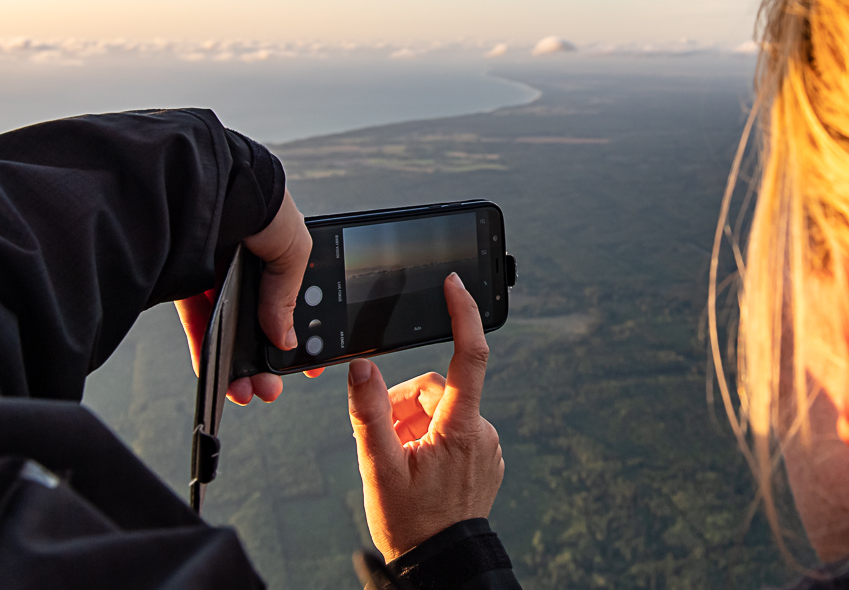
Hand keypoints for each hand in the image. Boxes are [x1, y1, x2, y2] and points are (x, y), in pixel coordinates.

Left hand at [175, 187, 323, 403]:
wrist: (216, 184)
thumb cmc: (263, 203)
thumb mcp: (297, 252)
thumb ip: (289, 298)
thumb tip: (284, 339)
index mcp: (278, 251)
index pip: (294, 301)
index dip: (302, 334)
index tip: (309, 364)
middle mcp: (246, 263)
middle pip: (259, 322)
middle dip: (267, 360)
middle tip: (272, 386)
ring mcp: (215, 274)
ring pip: (229, 329)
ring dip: (238, 364)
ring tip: (248, 390)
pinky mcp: (184, 281)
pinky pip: (198, 323)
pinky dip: (207, 351)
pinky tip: (218, 374)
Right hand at [349, 273, 503, 559]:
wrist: (441, 565)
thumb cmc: (412, 524)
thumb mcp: (378, 468)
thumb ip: (369, 414)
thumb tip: (362, 370)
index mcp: (461, 428)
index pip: (470, 356)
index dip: (463, 314)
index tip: (455, 286)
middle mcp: (482, 432)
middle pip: (438, 390)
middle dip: (405, 406)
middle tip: (384, 441)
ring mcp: (486, 447)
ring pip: (443, 412)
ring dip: (415, 426)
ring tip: (398, 461)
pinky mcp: (484, 460)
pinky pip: (454, 432)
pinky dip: (430, 440)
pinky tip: (417, 468)